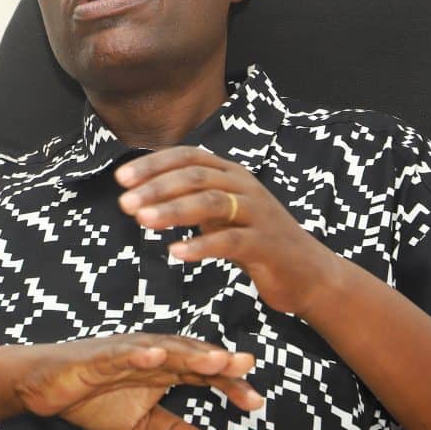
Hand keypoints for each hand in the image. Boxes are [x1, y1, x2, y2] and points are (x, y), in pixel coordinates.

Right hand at [13, 333, 260, 429]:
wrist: (41, 386)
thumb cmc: (92, 397)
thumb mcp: (143, 425)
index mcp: (164, 369)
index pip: (204, 375)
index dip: (230, 385)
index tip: (256, 402)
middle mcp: (151, 355)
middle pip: (192, 357)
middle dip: (219, 362)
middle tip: (247, 366)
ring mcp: (126, 353)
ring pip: (163, 350)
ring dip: (190, 354)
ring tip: (215, 359)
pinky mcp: (98, 356)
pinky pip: (121, 354)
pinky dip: (139, 354)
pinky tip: (156, 356)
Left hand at [116, 147, 344, 316]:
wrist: (309, 273)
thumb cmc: (257, 242)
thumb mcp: (223, 215)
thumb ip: (192, 202)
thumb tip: (142, 198)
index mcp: (232, 174)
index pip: (188, 157)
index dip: (154, 164)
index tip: (121, 178)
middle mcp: (245, 186)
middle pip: (196, 176)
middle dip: (156, 187)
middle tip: (124, 203)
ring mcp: (258, 214)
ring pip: (211, 203)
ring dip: (173, 210)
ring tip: (142, 221)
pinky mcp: (266, 244)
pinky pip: (230, 241)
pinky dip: (201, 246)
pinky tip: (175, 253)